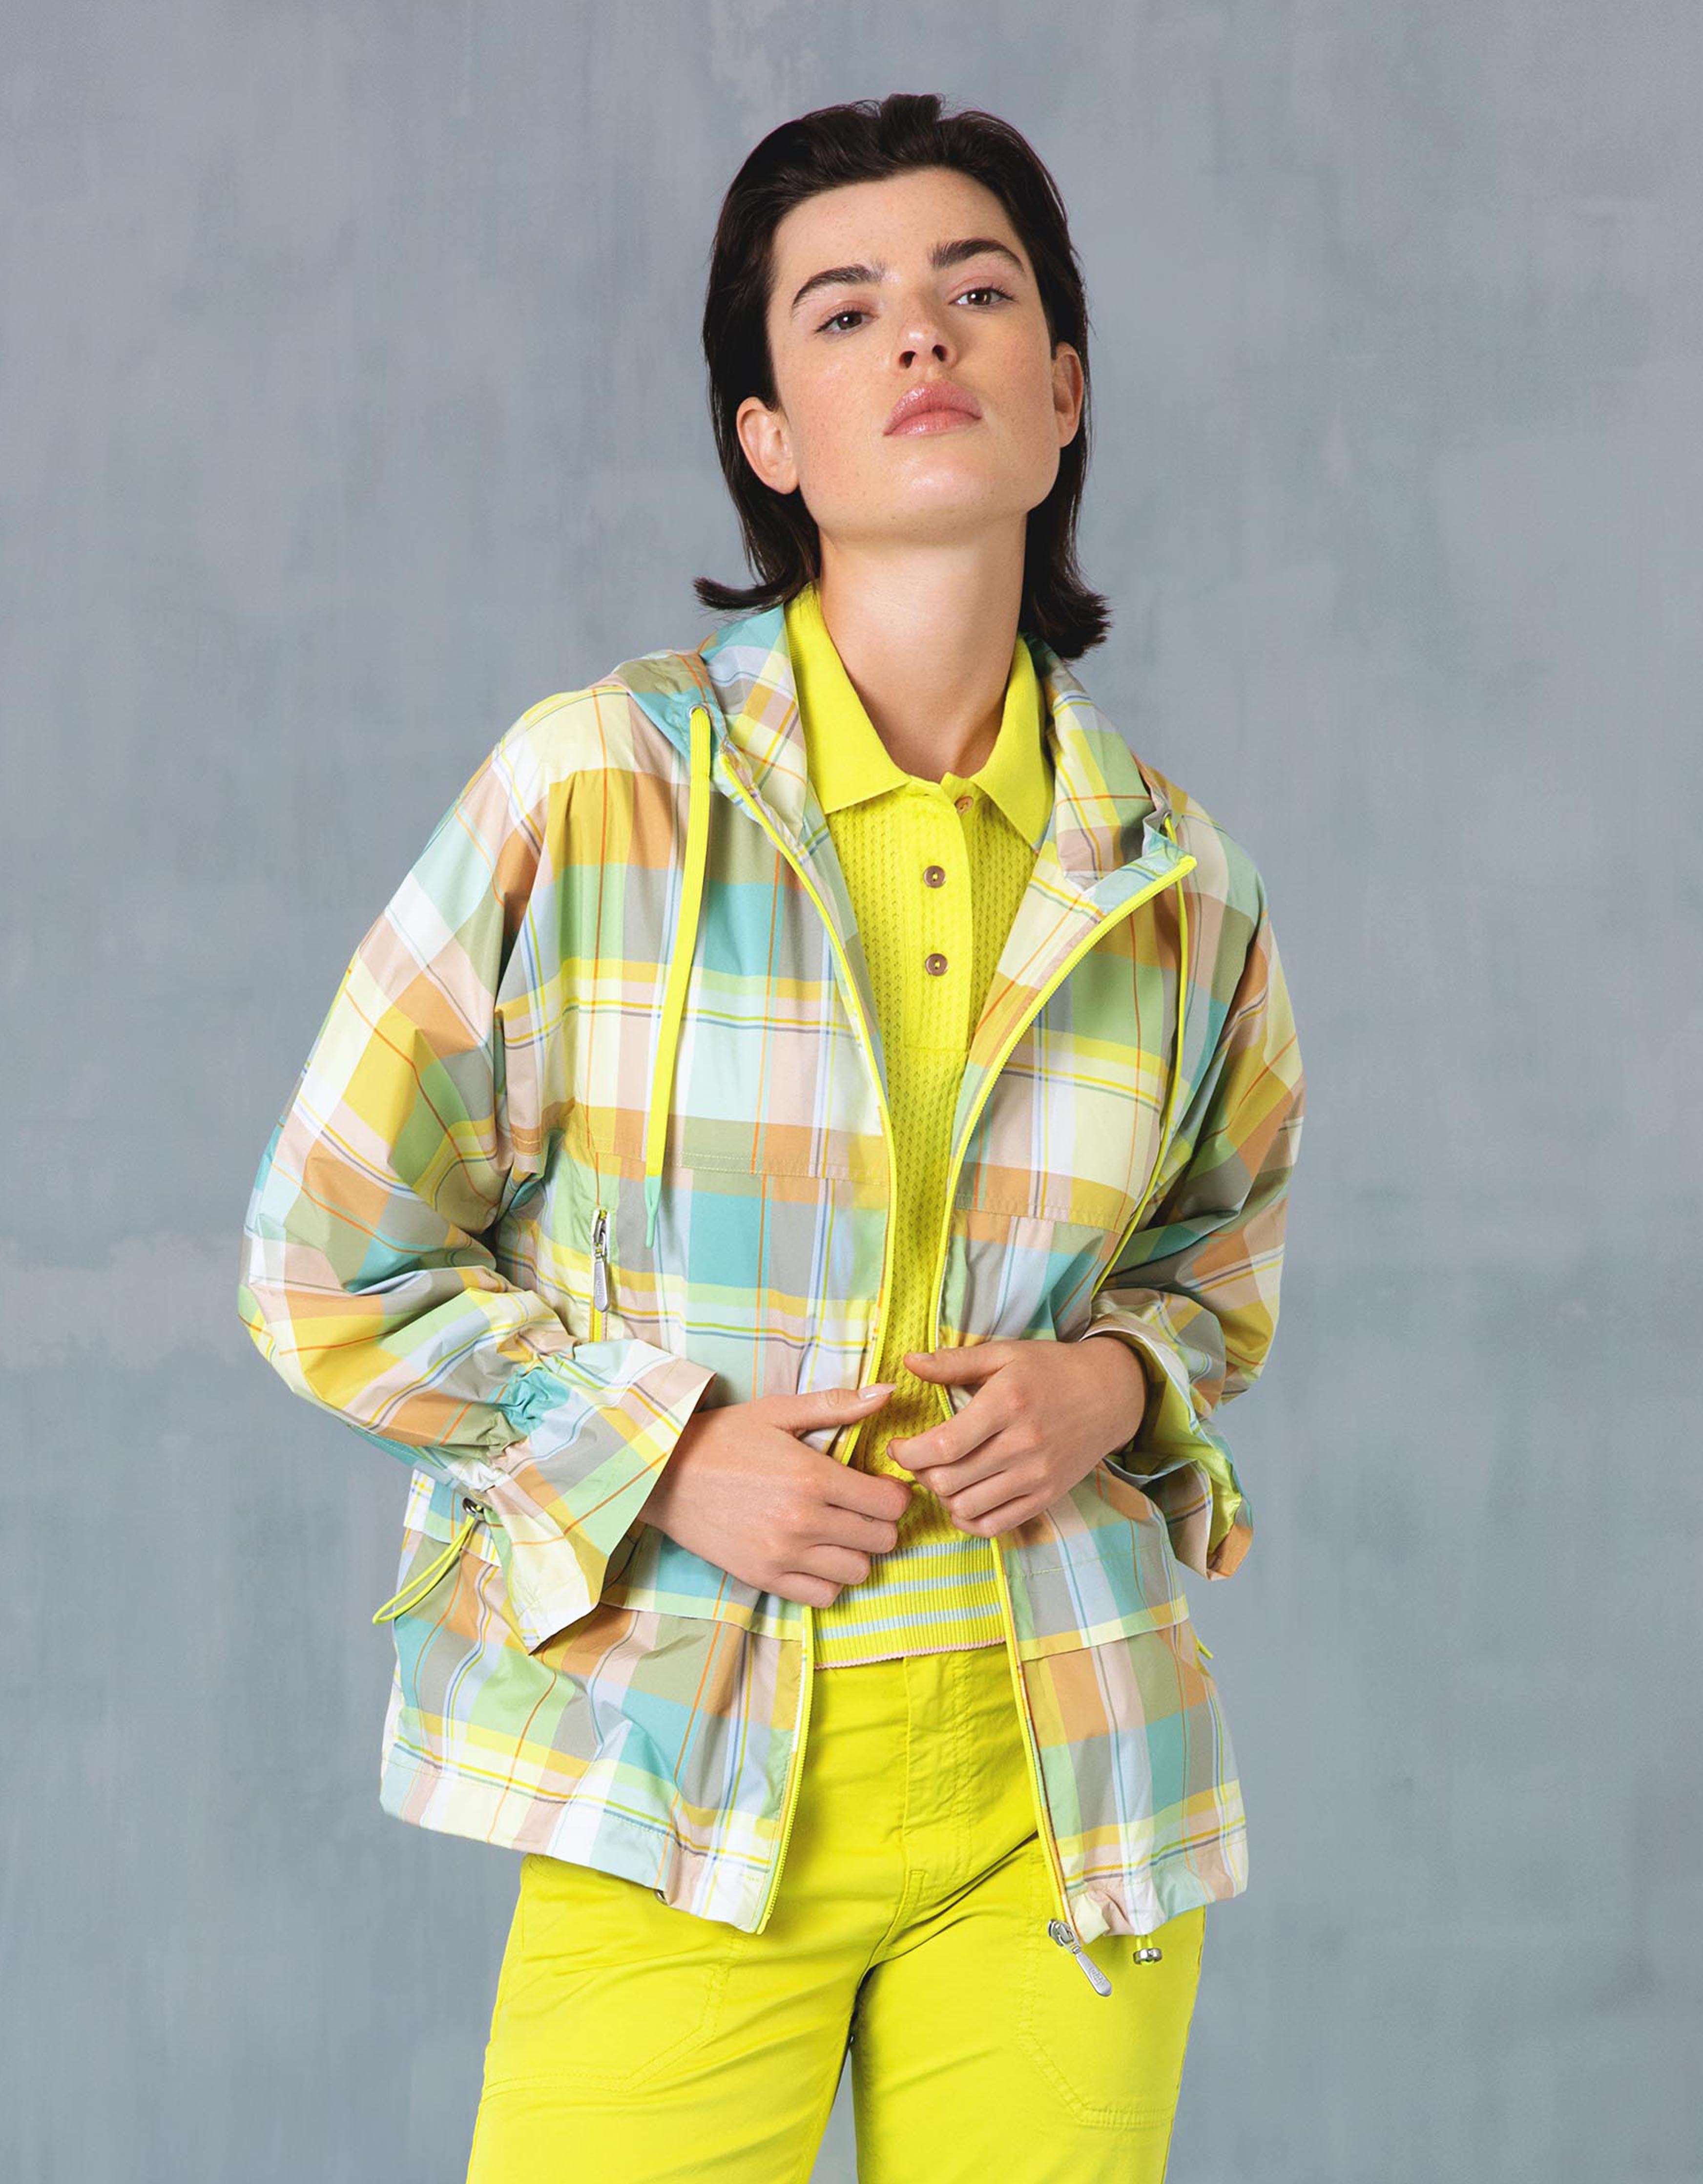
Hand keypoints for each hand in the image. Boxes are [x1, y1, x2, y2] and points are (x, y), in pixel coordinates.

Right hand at [638, 1381, 910, 1607]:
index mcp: (813, 1477)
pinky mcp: (763, 1578)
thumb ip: (836, 1405)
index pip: (889, 1503)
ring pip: (858, 1571)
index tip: (881, 1486)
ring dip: (856, 1552)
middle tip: (862, 1508)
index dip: (894, 1493)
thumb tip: (889, 1393)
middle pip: (881, 1539)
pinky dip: (828, 1579)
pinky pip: (823, 1596)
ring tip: (839, 1532)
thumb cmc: (722, 1439)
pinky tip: (816, 1555)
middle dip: (880, 1522)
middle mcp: (804, 1522)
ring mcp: (783, 1555)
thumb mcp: (777, 1411)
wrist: (662, 1475)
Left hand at [888, 1335, 1148, 1537]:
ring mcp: (1037, 1475)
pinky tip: (962, 1500)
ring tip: (941, 1476)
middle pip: (948, 1480)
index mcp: (1006, 1403)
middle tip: (917, 1459)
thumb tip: (908, 1362)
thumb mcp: (1004, 1354)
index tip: (897, 1445)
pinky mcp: (1047, 1496)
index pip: (943, 1445)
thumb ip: (953, 1362)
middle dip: (920, 1473)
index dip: (907, 1452)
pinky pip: (995, 1526)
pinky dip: (968, 1520)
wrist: (1110, 1395)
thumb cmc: (1051, 1370)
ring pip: (966, 1507)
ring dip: (942, 1497)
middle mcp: (1022, 1444)